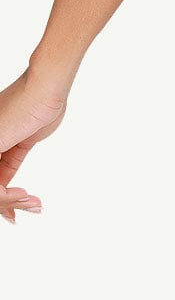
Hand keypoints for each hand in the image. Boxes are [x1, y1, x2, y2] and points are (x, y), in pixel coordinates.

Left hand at [0, 68, 68, 223]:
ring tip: (33, 202)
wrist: (46, 86)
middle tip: (29, 210)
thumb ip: (11, 157)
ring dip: (10, 201)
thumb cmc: (42, 104)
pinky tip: (25, 197)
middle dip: (7, 203)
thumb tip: (5, 181)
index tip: (15, 213)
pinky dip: (7, 196)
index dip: (3, 197)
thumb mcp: (25, 140)